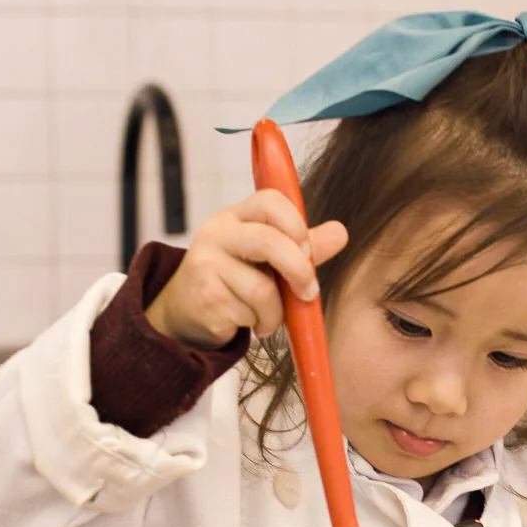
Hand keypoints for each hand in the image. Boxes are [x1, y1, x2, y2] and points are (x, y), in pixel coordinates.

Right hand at [144, 189, 348, 349]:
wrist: (185, 310)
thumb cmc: (233, 278)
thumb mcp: (267, 256)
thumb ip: (302, 245)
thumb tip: (341, 232)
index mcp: (235, 216)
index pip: (270, 202)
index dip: (295, 224)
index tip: (306, 249)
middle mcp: (217, 233)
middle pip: (269, 242)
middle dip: (298, 270)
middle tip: (309, 292)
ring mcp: (206, 264)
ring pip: (262, 289)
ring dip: (276, 312)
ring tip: (269, 317)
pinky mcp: (205, 296)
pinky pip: (249, 313)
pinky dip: (260, 323)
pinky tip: (251, 323)